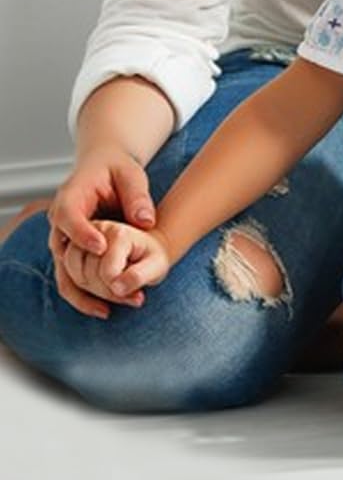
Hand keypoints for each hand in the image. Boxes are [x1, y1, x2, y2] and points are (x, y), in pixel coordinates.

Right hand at [47, 148, 155, 318]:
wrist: (103, 169)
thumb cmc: (117, 169)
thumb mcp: (131, 175)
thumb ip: (138, 196)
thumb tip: (146, 221)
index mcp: (69, 197)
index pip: (68, 217)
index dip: (82, 233)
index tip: (101, 248)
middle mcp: (59, 222)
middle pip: (62, 251)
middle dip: (85, 272)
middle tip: (113, 285)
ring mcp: (62, 241)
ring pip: (64, 272)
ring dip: (85, 292)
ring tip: (110, 309)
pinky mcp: (71, 255)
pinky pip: (72, 279)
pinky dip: (86, 295)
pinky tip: (106, 310)